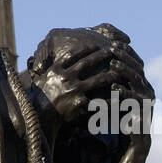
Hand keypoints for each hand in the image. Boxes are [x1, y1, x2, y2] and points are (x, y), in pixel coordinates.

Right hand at [28, 24, 152, 139]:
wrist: (41, 116)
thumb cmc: (41, 97)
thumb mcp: (45, 77)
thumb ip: (56, 66)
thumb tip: (63, 53)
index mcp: (58, 70)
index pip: (76, 56)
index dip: (89, 50)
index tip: (100, 46)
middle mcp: (67, 78)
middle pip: (89, 65)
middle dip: (102, 58)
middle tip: (115, 54)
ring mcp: (75, 91)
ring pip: (97, 81)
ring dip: (110, 76)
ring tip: (120, 74)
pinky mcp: (81, 105)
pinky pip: (99, 101)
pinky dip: (109, 99)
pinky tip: (118, 97)